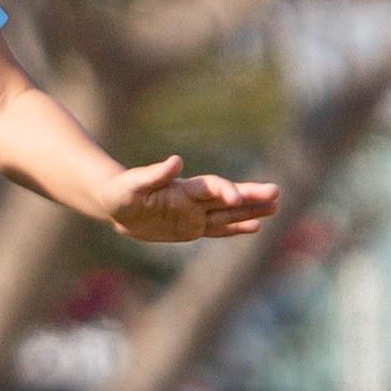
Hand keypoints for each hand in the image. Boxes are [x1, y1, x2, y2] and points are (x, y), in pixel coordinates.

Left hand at [102, 157, 280, 243]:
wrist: (114, 205)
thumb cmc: (121, 191)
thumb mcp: (133, 185)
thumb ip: (155, 174)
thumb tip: (176, 161)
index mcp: (183, 188)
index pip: (211, 188)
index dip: (225, 191)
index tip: (238, 198)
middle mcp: (194, 200)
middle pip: (228, 198)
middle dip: (251, 197)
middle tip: (276, 193)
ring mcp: (195, 214)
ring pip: (228, 214)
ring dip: (251, 211)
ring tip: (276, 206)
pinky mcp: (191, 229)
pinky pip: (218, 229)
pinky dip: (236, 228)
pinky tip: (256, 226)